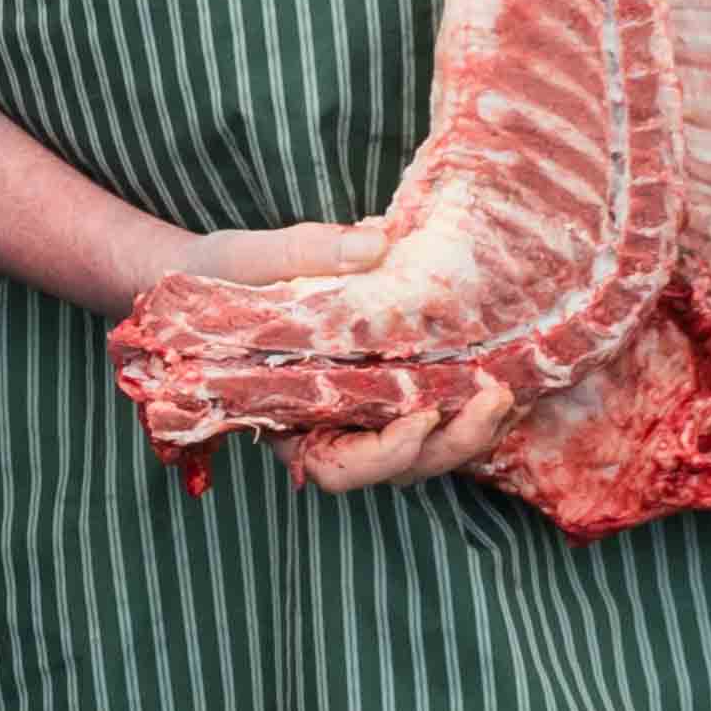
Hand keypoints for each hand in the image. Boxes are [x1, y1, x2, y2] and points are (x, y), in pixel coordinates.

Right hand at [118, 222, 477, 492]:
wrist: (201, 276)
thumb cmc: (208, 277)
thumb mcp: (240, 259)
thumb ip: (303, 253)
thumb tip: (375, 243)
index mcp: (284, 419)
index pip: (340, 468)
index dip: (385, 453)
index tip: (421, 415)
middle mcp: (327, 427)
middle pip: (397, 468)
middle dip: (451, 443)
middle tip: (494, 398)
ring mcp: (359, 412)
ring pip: (424, 450)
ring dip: (472, 433)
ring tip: (510, 394)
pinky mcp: (385, 385)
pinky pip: (433, 413)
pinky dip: (468, 406)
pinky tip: (505, 377)